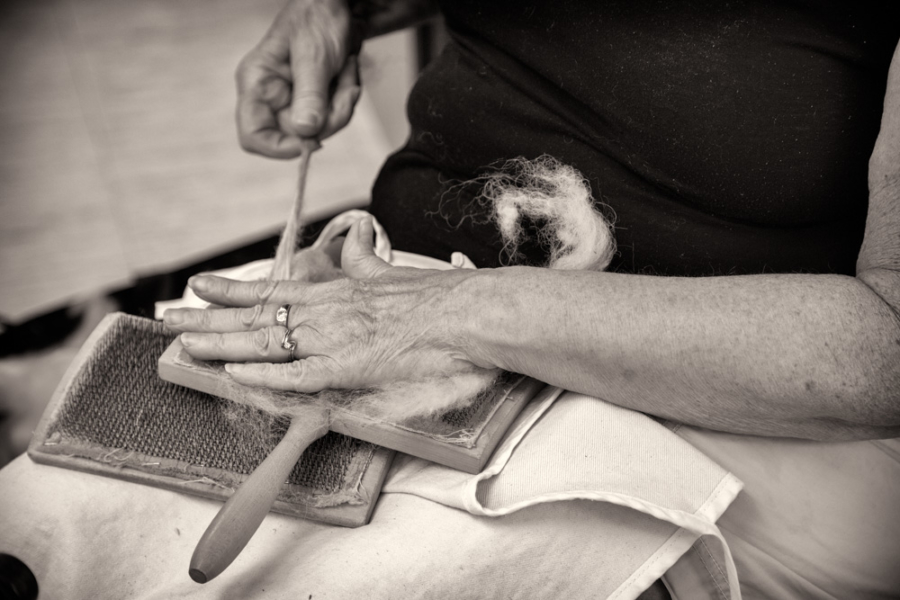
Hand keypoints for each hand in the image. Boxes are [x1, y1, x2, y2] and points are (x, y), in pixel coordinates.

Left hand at [164, 219, 483, 391]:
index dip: (232, 290)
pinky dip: (266, 375)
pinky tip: (235, 374)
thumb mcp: (393, 270)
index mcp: (337, 291)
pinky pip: (298, 375)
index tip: (200, 285)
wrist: (468, 313)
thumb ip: (367, 258)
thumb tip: (359, 238)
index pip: (273, 290)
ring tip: (184, 344)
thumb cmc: (438, 297)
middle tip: (171, 320)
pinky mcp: (350, 367)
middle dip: (209, 319)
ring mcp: (334, 339)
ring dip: (222, 344)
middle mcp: (326, 312)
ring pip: (266, 342)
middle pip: (256, 317)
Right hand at [236, 0, 361, 156]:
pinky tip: (347, 73)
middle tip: (345, 90)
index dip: (279, 148)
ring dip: (342, 105)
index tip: (312, 141)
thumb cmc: (317, 18)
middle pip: (296, 137)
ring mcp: (294, 100)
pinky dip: (346, 98)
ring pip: (320, 130)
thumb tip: (306, 132)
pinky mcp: (314, 100)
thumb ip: (309, 95)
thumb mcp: (314, 56)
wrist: (337, 4)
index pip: (253, 136)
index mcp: (257, 84)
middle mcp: (272, 97)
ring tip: (347, 71)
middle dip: (328, 118)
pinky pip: (333, 117)